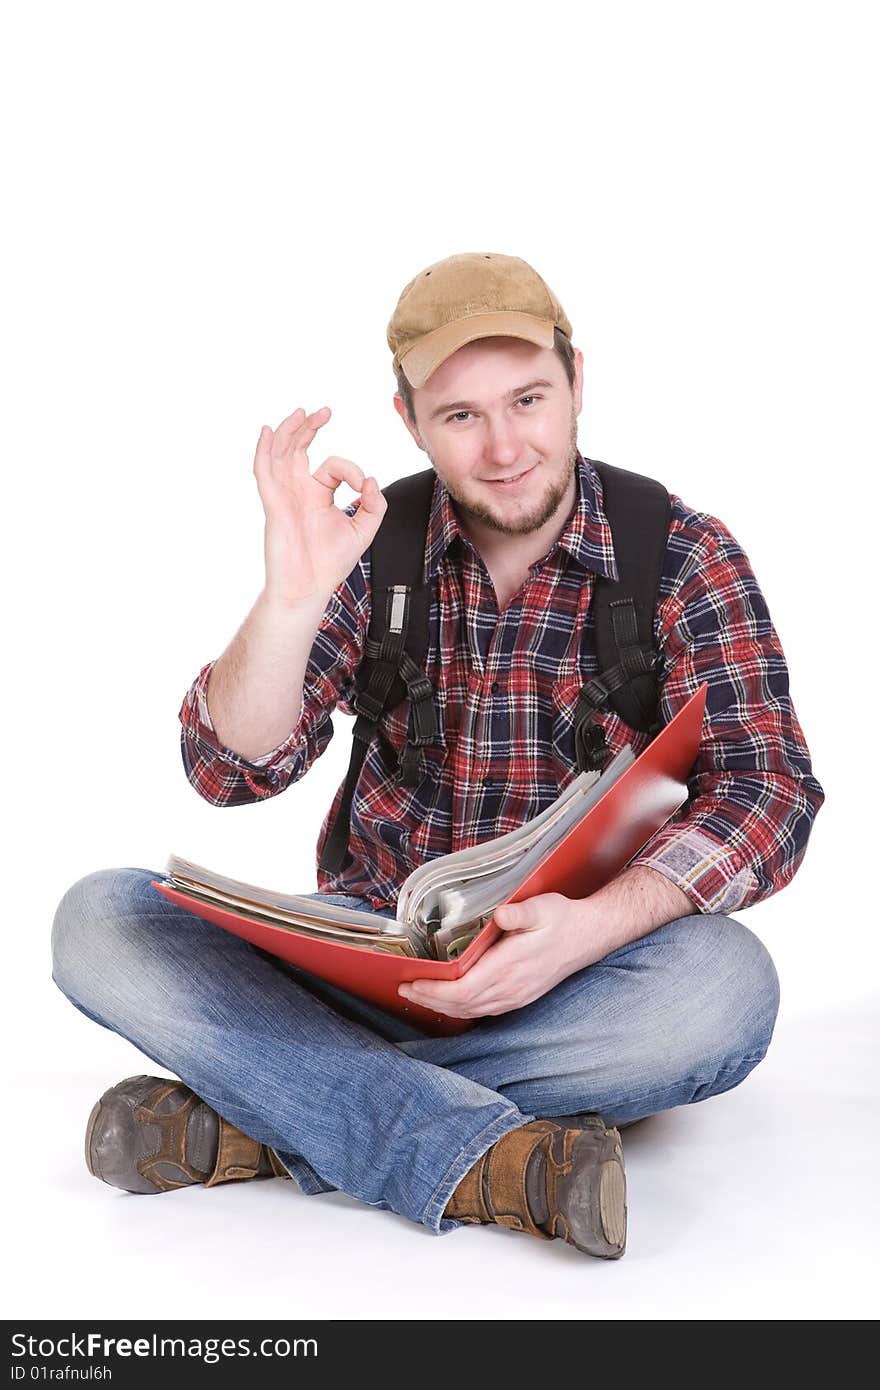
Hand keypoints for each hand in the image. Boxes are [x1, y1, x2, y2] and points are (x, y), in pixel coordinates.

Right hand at [253, 406, 387, 606]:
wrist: (310, 587)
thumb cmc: (330, 563)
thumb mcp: (364, 530)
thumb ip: (374, 505)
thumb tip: (371, 480)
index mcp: (317, 494)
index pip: (332, 466)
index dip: (351, 470)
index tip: (364, 486)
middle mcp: (298, 490)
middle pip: (297, 449)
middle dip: (309, 427)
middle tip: (325, 411)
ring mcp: (284, 495)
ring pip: (279, 453)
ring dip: (288, 430)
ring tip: (301, 413)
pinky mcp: (273, 504)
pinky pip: (264, 472)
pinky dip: (263, 450)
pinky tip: (266, 431)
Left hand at [398, 892, 585, 1018]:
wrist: (589, 936)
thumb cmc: (562, 919)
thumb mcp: (542, 907)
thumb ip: (520, 912)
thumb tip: (500, 915)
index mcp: (511, 966)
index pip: (464, 989)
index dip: (435, 991)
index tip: (413, 982)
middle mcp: (512, 987)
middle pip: (462, 1005)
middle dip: (430, 1000)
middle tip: (405, 989)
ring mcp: (517, 995)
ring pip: (472, 1010)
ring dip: (443, 1007)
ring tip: (420, 996)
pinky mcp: (521, 997)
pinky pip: (485, 1010)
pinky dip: (462, 1009)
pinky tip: (451, 1002)